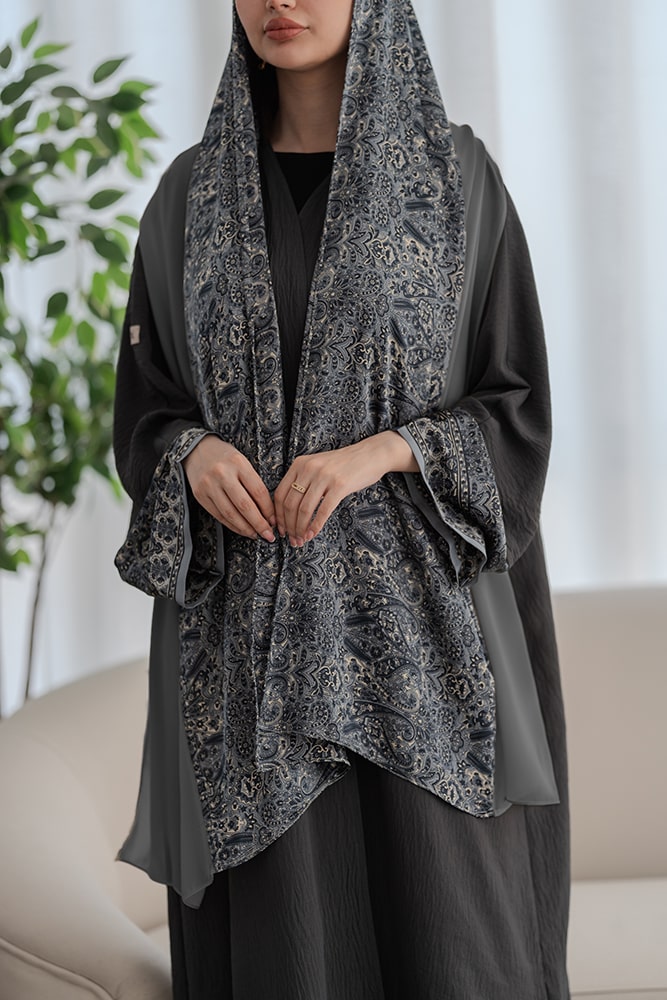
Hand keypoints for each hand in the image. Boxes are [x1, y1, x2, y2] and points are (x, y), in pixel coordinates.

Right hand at [183, 435, 275, 540]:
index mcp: (238, 463)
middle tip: (268, 535)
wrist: (197, 449)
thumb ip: (253, 484)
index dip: (268, 510)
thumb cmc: (225, 457)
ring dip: (245, 528)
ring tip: (255, 535)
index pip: (258, 491)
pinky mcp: (199, 495)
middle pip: (245, 505)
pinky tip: (241, 529)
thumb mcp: (243, 462)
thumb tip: (267, 512)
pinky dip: (232, 525)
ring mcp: (209, 485)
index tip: (274, 521)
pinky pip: (218, 515)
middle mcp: (222, 474)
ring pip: (230, 514)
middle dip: (259, 524)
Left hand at [273, 430, 417, 545]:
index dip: (278, 515)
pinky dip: (315, 525)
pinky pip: (323, 510)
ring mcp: (324, 476)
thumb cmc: (343, 464)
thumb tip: (289, 510)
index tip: (281, 528)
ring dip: (301, 528)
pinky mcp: (340, 485)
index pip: (280, 494)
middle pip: (290, 504)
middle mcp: (309, 468)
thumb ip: (303, 481)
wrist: (370, 454)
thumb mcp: (317, 466)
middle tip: (292, 539)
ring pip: (304, 509)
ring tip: (302, 539)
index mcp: (299, 464)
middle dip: (289, 526)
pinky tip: (313, 533)